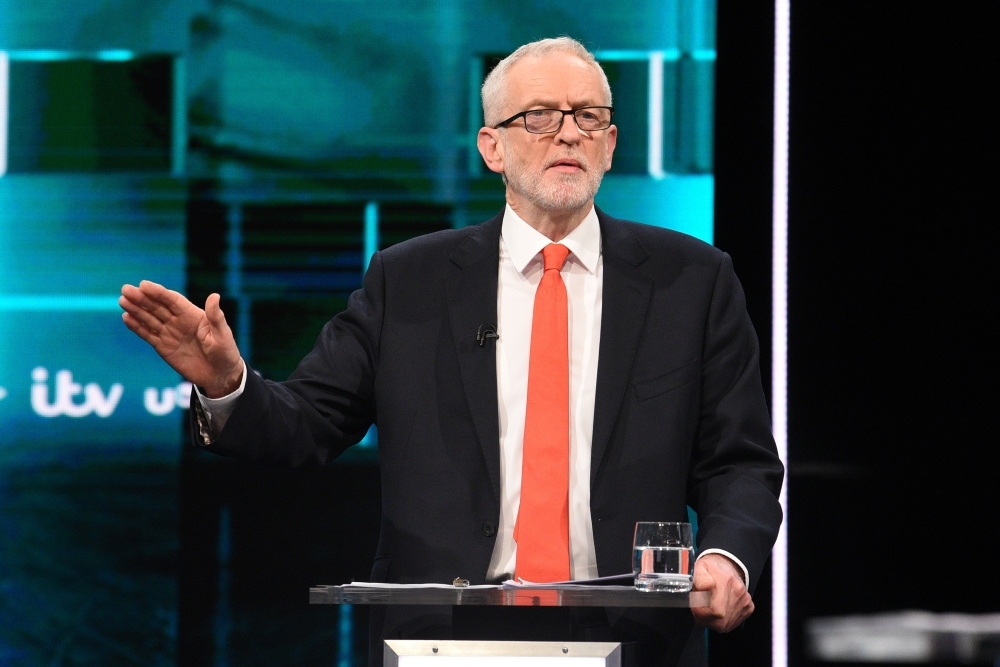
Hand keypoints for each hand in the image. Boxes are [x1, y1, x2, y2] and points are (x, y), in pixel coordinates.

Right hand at [120, 280, 243, 397]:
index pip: (173, 300)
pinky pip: (148, 335)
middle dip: (142, 298)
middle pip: (157, 307)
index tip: (144, 285)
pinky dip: (137, 327)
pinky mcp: (163, 347)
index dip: (159, 293)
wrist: (220, 375)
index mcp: (193, 314)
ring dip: (136, 310)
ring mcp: (170, 333)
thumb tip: (215, 296)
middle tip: (126, 289)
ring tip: (122, 301)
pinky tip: (126, 318)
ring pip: (150, 319)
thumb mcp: (223, 335)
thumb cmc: (226, 353)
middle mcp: (179, 321)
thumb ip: (216, 317)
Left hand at [690, 553, 753, 631]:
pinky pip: (731, 623)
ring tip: (707, 608)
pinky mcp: (748, 608)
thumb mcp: (699, 567)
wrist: (727, 566)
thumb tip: (705, 586)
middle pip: (720, 620)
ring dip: (712, 620)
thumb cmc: (711, 569)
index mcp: (726, 581)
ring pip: (725, 624)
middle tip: (699, 608)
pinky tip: (718, 609)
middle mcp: (738, 592)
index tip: (695, 606)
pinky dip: (722, 620)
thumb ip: (699, 577)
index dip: (701, 612)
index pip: (715, 610)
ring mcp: (745, 601)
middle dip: (705, 618)